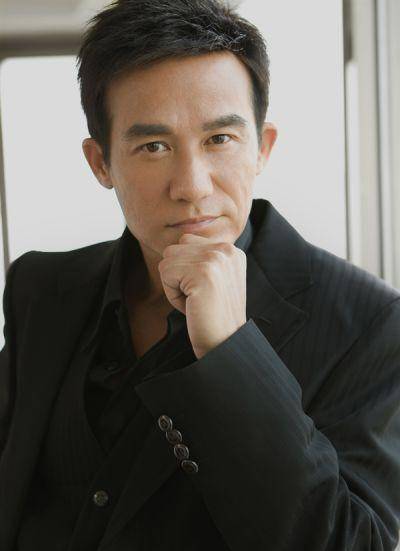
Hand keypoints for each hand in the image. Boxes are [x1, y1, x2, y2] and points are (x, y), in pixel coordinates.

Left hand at [158, 232, 246, 358]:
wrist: (224, 343)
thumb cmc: (213, 316)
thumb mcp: (214, 280)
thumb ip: (200, 258)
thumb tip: (175, 245)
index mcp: (231, 249)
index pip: (186, 241)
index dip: (185, 270)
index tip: (205, 292)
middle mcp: (226, 249)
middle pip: (174, 249)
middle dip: (177, 276)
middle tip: (198, 299)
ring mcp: (216, 259)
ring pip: (167, 260)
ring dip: (174, 285)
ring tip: (195, 302)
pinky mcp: (203, 272)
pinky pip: (165, 273)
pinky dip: (172, 295)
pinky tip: (192, 306)